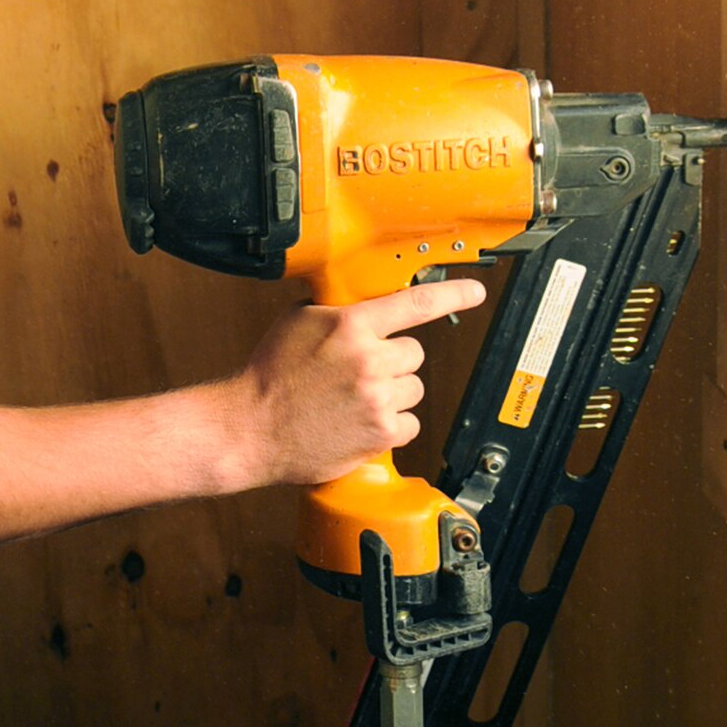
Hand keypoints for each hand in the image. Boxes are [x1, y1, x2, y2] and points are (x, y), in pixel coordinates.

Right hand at [233, 278, 486, 487]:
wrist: (252, 427)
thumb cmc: (270, 375)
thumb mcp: (298, 322)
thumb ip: (337, 311)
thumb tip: (365, 304)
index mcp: (350, 326)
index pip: (415, 303)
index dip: (452, 295)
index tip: (474, 293)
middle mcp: (368, 360)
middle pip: (414, 353)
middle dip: (394, 361)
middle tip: (362, 371)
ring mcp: (377, 398)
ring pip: (414, 388)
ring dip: (393, 393)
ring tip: (356, 398)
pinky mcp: (381, 434)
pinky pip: (409, 422)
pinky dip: (391, 424)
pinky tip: (360, 421)